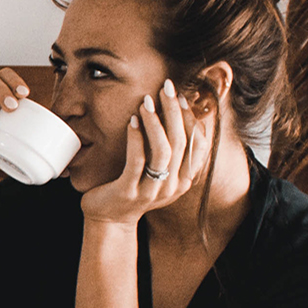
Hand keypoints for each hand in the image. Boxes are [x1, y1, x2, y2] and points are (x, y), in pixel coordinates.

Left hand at [80, 78, 208, 225]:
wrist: (110, 219)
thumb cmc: (133, 188)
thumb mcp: (158, 172)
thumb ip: (169, 151)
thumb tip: (175, 114)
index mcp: (183, 180)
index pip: (198, 145)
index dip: (191, 119)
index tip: (181, 98)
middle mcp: (172, 186)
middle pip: (180, 142)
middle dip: (174, 111)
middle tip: (166, 88)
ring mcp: (151, 191)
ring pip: (162, 152)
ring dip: (155, 123)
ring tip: (146, 102)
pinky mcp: (129, 192)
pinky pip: (136, 162)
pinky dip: (136, 139)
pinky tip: (132, 121)